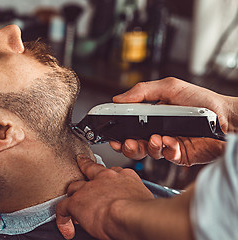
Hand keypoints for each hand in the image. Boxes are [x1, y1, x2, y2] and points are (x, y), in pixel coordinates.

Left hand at [56, 155, 153, 239]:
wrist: (131, 215)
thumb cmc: (143, 211)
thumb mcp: (144, 197)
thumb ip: (136, 196)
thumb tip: (138, 206)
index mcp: (124, 177)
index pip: (111, 170)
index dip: (103, 173)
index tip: (101, 174)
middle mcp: (105, 178)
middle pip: (89, 173)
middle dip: (85, 179)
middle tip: (83, 188)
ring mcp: (89, 188)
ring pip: (74, 187)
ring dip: (73, 197)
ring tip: (74, 209)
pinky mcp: (77, 201)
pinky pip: (63, 207)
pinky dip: (62, 218)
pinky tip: (66, 227)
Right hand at [110, 77, 237, 165]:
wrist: (227, 117)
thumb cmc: (202, 100)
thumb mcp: (170, 87)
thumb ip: (143, 91)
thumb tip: (119, 98)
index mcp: (151, 117)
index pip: (128, 126)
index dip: (118, 132)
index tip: (112, 134)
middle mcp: (157, 131)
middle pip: (134, 144)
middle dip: (128, 145)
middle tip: (128, 142)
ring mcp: (168, 144)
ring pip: (147, 152)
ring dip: (147, 147)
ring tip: (156, 138)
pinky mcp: (179, 155)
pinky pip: (166, 157)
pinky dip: (167, 150)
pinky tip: (172, 142)